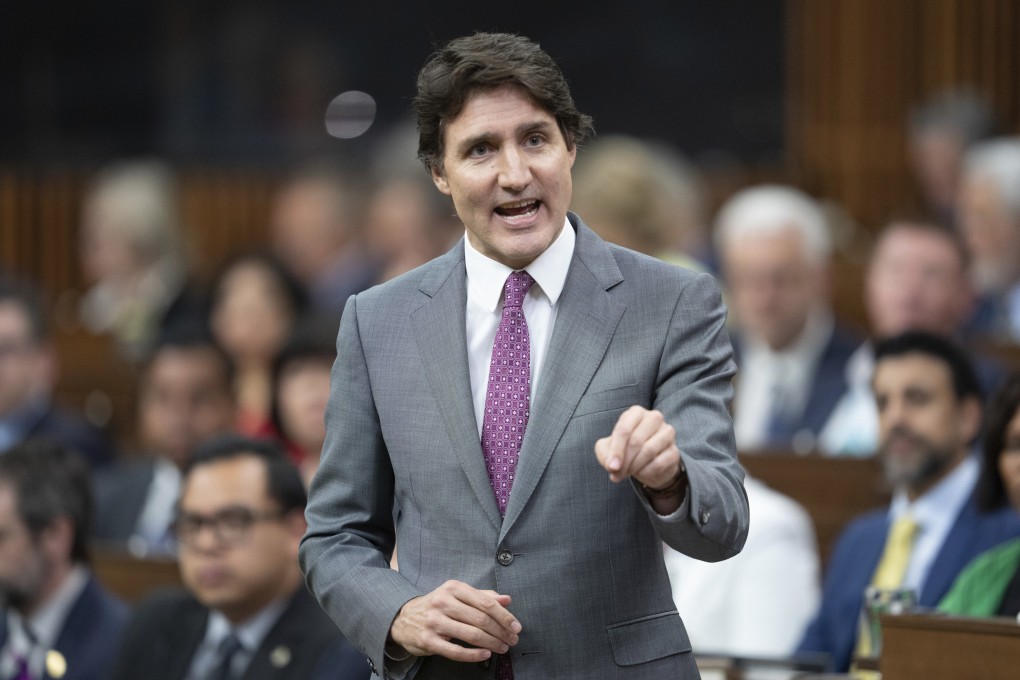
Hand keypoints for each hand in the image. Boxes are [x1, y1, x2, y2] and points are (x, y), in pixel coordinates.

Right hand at [389, 580, 520, 661]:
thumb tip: (507, 599)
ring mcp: (434, 622)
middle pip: (480, 619)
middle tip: (513, 639)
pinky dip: (474, 655)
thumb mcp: (457, 595)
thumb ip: (482, 596)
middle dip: (501, 631)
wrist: (403, 618)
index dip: (504, 615)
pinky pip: (456, 651)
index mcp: (453, 588)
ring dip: (492, 643)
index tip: (516, 626)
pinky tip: (486, 655)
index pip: (485, 602)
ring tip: (503, 647)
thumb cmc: (437, 606)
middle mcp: (443, 602)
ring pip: (471, 634)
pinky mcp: (428, 640)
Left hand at [595, 406, 685, 508]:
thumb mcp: (609, 449)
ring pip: (649, 451)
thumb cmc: (626, 450)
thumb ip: (606, 454)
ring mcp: (667, 433)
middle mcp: (654, 418)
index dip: (616, 450)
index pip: (624, 429)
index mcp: (636, 413)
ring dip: (634, 466)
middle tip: (617, 473)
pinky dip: (646, 472)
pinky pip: (659, 463)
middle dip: (624, 461)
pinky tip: (641, 473)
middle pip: (636, 440)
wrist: (648, 463)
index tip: (611, 467)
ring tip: (627, 473)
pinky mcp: (674, 451)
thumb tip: (612, 466)